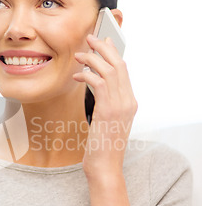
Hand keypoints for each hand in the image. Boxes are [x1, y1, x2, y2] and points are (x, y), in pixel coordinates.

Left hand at [73, 34, 137, 177]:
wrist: (105, 167)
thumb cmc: (102, 146)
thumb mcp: (107, 121)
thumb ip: (105, 103)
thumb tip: (95, 85)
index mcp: (129, 102)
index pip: (123, 70)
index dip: (113, 53)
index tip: (103, 42)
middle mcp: (128, 101)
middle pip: (119, 65)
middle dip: (104, 48)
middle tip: (90, 38)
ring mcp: (120, 106)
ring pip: (109, 70)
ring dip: (93, 58)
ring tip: (80, 54)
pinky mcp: (108, 111)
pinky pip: (98, 83)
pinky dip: (87, 74)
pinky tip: (77, 74)